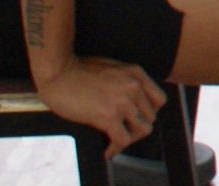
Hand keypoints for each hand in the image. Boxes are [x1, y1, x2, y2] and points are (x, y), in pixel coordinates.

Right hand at [37, 57, 164, 158]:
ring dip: (129, 138)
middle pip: (151, 117)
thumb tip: (128, 101)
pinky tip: (107, 149)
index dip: (148, 113)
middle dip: (136, 127)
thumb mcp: (112, 69)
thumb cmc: (77, 70)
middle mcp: (134, 87)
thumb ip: (125, 81)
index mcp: (137, 74)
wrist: (59, 72)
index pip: (159, 100)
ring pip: (143, 130)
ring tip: (116, 141)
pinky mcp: (108, 115)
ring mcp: (123, 101)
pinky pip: (123, 140)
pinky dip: (115, 148)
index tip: (135, 119)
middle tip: (121, 132)